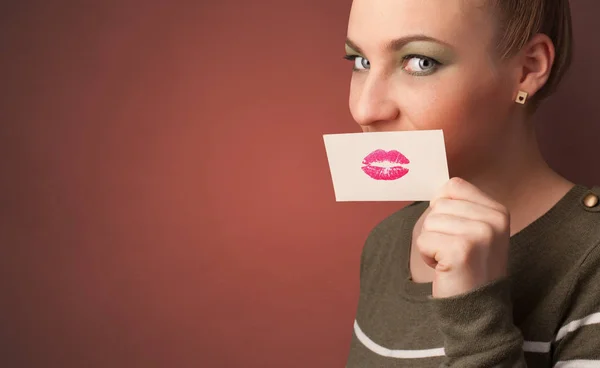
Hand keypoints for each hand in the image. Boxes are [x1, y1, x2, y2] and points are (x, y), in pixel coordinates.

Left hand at [416, 177, 510, 297]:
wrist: (478, 309)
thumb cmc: (470, 267)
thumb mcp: (476, 231)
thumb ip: (461, 207)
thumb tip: (437, 191)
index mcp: (498, 210)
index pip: (453, 186)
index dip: (444, 209)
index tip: (457, 233)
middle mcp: (494, 220)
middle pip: (438, 204)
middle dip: (436, 229)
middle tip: (454, 251)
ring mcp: (480, 234)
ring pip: (429, 222)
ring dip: (431, 243)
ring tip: (450, 260)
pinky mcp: (461, 250)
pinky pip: (423, 240)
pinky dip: (427, 256)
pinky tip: (445, 268)